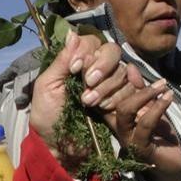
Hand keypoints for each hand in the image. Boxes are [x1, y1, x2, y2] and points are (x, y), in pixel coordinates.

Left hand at [28, 31, 125, 165]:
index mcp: (77, 63)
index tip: (74, 70)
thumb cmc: (48, 117)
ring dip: (107, 86)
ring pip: (122, 71)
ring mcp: (111, 85)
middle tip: (88, 84)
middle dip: (101, 67)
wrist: (61, 148)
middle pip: (112, 52)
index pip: (93, 43)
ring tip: (90, 104)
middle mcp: (97, 70)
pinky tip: (106, 108)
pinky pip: (133, 90)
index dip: (87, 53)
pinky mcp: (122, 102)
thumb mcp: (48, 86)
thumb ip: (61, 60)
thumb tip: (72, 33)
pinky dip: (120, 97)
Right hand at [105, 65, 180, 180]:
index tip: (125, 63)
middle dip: (122, 81)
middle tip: (145, 72)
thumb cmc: (159, 138)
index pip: (103, 94)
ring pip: (124, 110)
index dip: (109, 77)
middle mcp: (115, 128)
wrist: (171, 167)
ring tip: (163, 85)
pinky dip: (157, 107)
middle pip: (107, 99)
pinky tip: (169, 97)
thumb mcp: (150, 109)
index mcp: (113, 118)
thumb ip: (140, 90)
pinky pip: (145, 124)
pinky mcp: (140, 148)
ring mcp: (126, 139)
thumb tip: (130, 67)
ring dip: (145, 94)